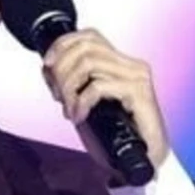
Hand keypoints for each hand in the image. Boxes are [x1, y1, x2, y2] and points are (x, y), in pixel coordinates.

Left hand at [41, 28, 170, 170]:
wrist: (147, 159)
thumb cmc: (120, 134)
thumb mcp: (89, 102)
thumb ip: (75, 83)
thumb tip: (49, 69)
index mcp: (121, 63)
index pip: (89, 35)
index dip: (63, 44)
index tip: (47, 64)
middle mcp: (131, 65)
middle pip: (85, 47)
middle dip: (61, 69)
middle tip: (57, 95)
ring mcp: (137, 77)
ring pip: (88, 63)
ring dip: (69, 86)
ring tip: (69, 108)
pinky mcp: (139, 93)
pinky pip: (98, 87)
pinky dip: (81, 102)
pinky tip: (79, 117)